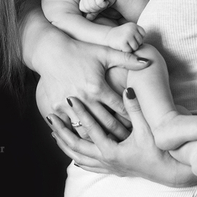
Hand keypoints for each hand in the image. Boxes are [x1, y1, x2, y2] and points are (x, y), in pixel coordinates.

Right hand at [34, 35, 151, 141]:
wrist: (50, 51)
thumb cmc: (80, 51)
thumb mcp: (104, 53)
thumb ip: (127, 59)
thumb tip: (146, 62)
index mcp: (98, 87)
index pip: (119, 109)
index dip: (131, 119)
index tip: (140, 127)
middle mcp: (84, 98)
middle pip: (106, 123)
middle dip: (120, 134)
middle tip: (130, 143)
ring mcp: (68, 105)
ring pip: (87, 130)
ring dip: (99, 139)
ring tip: (111, 146)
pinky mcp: (55, 108)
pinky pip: (68, 128)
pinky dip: (77, 135)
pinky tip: (86, 141)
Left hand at [47, 90, 196, 187]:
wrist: (168, 173)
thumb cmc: (158, 151)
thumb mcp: (146, 129)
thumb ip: (135, 109)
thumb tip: (128, 89)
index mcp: (111, 150)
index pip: (90, 128)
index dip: (81, 112)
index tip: (71, 98)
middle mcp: (105, 160)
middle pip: (76, 145)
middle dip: (62, 131)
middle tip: (51, 117)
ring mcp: (107, 167)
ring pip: (79, 156)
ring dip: (66, 145)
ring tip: (54, 133)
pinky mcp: (111, 170)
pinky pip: (88, 165)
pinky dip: (78, 158)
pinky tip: (72, 155)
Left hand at [79, 0, 115, 20]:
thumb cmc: (102, 2)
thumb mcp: (95, 10)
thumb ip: (90, 15)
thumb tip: (87, 18)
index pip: (82, 9)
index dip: (90, 11)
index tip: (96, 7)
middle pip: (88, 8)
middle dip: (96, 9)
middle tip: (100, 5)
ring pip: (93, 6)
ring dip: (100, 7)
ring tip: (103, 3)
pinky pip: (99, 3)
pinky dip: (104, 5)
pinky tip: (106, 2)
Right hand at [105, 22, 145, 51]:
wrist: (108, 35)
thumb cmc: (121, 35)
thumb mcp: (130, 30)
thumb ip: (138, 34)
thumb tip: (145, 47)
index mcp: (134, 25)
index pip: (143, 35)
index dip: (138, 38)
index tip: (131, 38)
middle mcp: (131, 29)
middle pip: (140, 42)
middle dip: (135, 44)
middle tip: (127, 42)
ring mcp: (127, 36)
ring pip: (136, 47)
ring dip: (131, 48)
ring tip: (125, 44)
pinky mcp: (123, 43)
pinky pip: (129, 51)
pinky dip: (126, 51)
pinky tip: (121, 46)